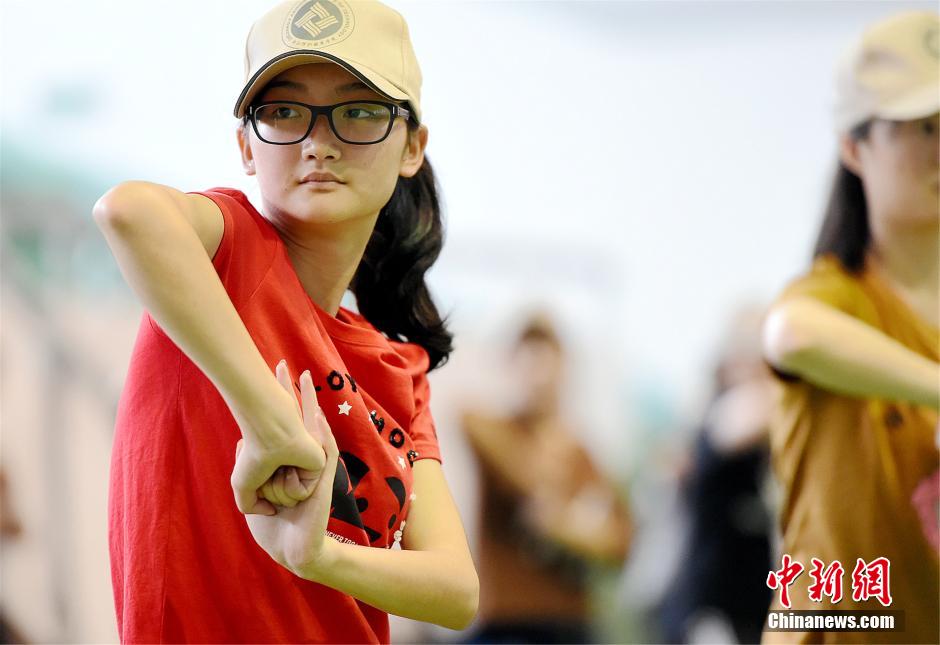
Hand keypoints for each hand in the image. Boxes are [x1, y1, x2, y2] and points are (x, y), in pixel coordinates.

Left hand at [237, 367, 339, 577]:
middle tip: (291, 368)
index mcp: (289, 464)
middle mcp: (304, 462)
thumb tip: (242, 443)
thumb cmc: (274, 529)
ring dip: (310, 405)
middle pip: (302, 421)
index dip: (282, 405)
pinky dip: (321, 431)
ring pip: (315, 429)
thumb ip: (252, 471)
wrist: (291, 551)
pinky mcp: (322, 479)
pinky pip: (324, 450)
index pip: (287, 429)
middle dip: (296, 395)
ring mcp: (315, 469)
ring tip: (304, 380)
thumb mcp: (255, 496)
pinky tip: (317, 414)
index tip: (276, 379)